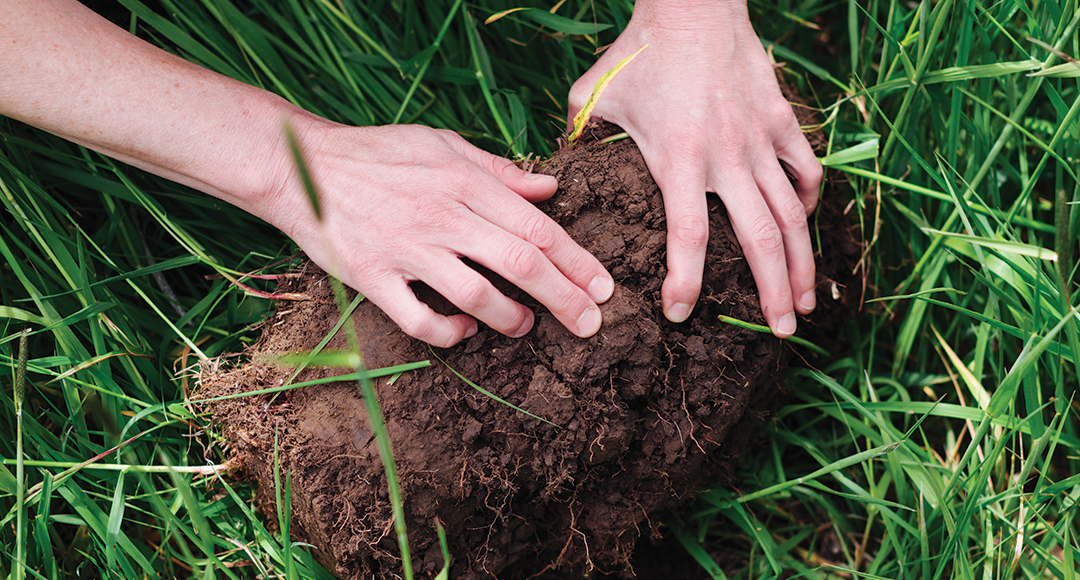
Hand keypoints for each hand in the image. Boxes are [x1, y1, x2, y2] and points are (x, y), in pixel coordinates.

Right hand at [263, 118, 613, 347]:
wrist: (301, 165)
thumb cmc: (377, 153)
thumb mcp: (442, 145)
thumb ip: (498, 170)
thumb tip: (550, 188)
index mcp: (463, 181)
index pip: (535, 227)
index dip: (576, 260)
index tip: (604, 287)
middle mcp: (440, 215)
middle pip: (518, 263)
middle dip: (564, 298)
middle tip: (590, 325)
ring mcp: (405, 248)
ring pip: (476, 294)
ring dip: (511, 317)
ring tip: (527, 325)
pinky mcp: (371, 276)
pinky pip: (418, 318)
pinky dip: (449, 331)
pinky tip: (466, 330)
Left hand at [568, 1, 821, 337]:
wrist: (694, 5)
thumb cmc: (638, 53)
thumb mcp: (594, 97)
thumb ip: (579, 142)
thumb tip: (554, 177)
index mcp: (679, 159)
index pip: (689, 237)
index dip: (687, 282)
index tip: (681, 313)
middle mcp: (727, 157)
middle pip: (760, 239)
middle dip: (773, 292)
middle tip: (783, 332)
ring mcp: (761, 140)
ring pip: (792, 214)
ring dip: (802, 262)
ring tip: (806, 302)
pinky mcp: (782, 120)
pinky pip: (805, 171)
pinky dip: (807, 203)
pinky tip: (803, 227)